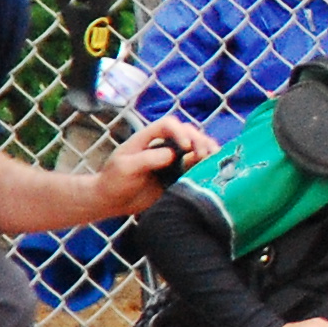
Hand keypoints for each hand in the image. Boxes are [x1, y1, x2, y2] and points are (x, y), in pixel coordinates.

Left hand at [93, 116, 216, 213]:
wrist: (111, 201)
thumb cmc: (113, 181)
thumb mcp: (126, 168)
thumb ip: (148, 159)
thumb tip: (172, 155)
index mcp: (147, 138)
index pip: (168, 125)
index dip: (180, 132)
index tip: (186, 148)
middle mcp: (161, 144)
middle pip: (187, 132)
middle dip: (199, 140)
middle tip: (206, 154)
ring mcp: (170, 159)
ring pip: (194, 147)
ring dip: (207, 149)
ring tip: (215, 158)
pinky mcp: (176, 173)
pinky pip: (195, 165)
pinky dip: (205, 164)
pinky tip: (213, 167)